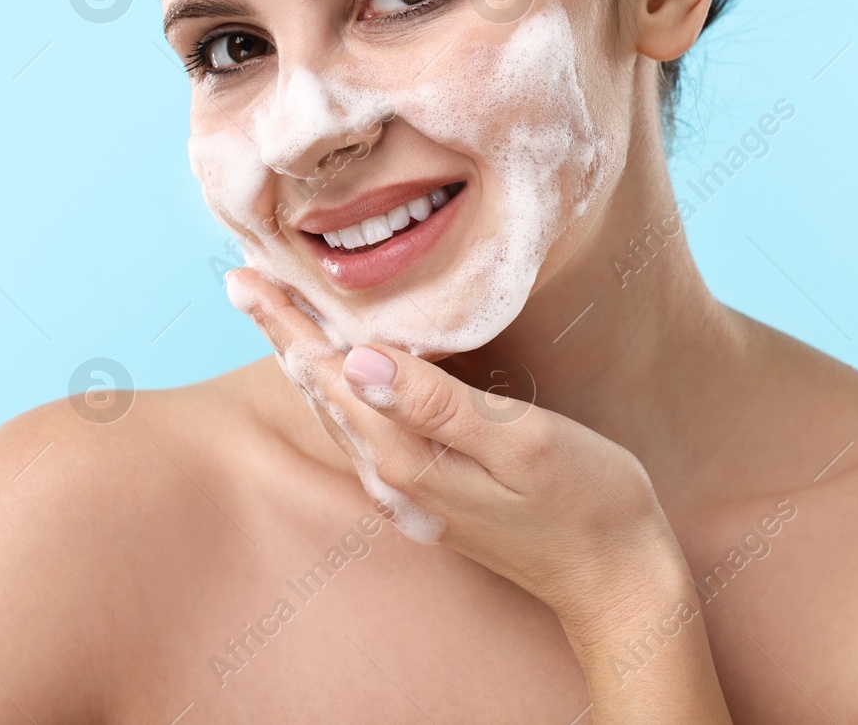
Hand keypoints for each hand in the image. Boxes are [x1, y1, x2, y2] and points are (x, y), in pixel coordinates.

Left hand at [226, 267, 732, 721]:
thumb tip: (357, 361)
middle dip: (282, 333)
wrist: (617, 579)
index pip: (328, 375)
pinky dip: (340, 387)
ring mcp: (409, 489)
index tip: (244, 278)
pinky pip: (366, 428)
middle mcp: (393, 477)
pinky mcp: (430, 490)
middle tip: (241, 281)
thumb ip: (438, 404)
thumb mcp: (522, 443)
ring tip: (275, 314)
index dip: (286, 322)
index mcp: (407, 457)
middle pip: (320, 391)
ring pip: (338, 411)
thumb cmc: (586, 502)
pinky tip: (343, 368)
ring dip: (303, 358)